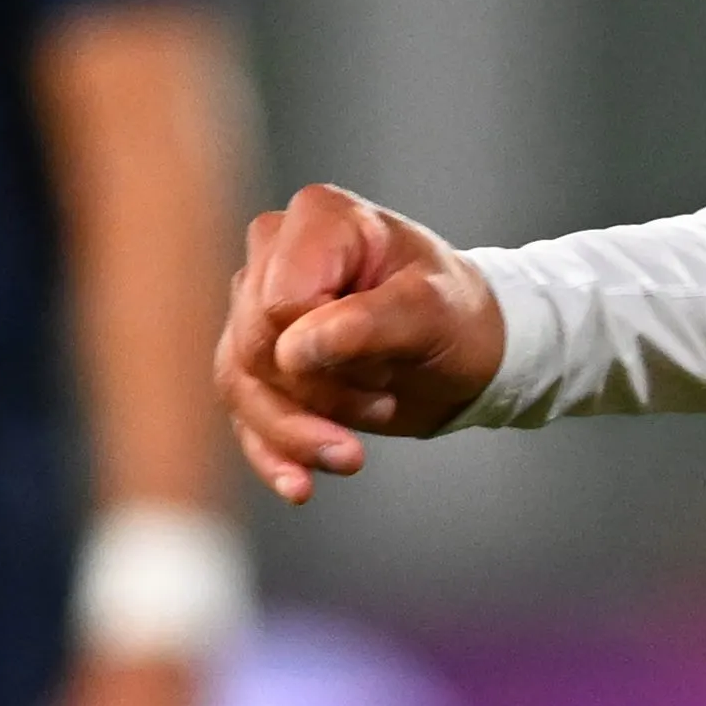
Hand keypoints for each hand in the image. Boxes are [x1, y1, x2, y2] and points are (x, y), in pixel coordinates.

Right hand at [217, 184, 502, 500]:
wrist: (467, 351)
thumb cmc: (457, 316)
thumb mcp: (433, 314)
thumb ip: (367, 323)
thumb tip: (294, 350)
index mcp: (320, 219)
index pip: (280, 302)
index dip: (323, 348)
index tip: (385, 358)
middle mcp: (275, 250)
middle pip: (254, 345)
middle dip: (317, 394)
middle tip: (381, 401)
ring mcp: (258, 302)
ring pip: (238, 381)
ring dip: (297, 432)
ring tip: (354, 454)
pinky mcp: (259, 355)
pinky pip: (239, 409)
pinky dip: (271, 453)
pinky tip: (299, 485)